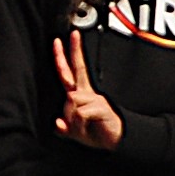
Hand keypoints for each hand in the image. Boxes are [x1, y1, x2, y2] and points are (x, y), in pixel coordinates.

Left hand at [53, 34, 122, 148]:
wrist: (117, 141)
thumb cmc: (97, 133)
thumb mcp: (76, 132)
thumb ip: (65, 128)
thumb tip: (58, 124)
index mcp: (80, 94)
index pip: (69, 73)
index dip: (62, 58)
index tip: (58, 41)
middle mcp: (87, 93)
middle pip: (78, 68)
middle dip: (75, 51)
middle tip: (73, 34)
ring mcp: (95, 99)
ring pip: (71, 101)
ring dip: (73, 121)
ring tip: (83, 129)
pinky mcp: (101, 107)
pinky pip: (80, 114)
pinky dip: (80, 126)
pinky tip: (89, 128)